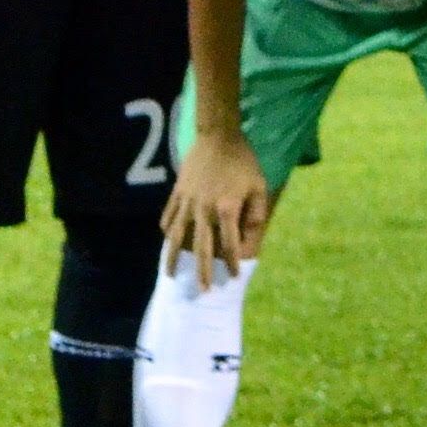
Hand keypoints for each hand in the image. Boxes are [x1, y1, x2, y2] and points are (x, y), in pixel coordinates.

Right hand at [163, 129, 270, 281]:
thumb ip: (256, 215)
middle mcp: (204, 210)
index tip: (234, 276)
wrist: (218, 136)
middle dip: (203, 271)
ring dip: (174, 258)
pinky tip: (167, 243)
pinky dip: (167, 232)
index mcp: (227, 209)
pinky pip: (168, 217)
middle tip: (203, 290)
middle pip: (202, 248)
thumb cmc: (244, 162)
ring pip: (177, 237)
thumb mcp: (259, 187)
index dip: (233, 262)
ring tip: (171, 275)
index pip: (230, 244)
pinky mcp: (177, 193)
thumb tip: (250, 241)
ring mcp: (187, 202)